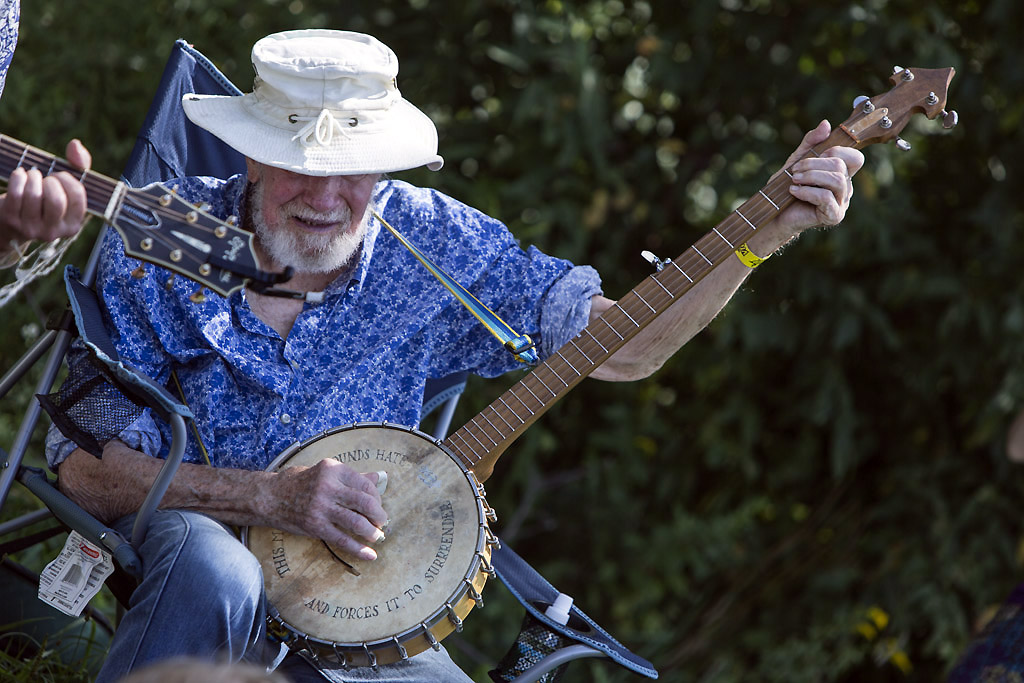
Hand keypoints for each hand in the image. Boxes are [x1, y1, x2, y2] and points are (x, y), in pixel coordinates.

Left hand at [0, 139, 91, 245]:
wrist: (15, 224)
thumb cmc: (47, 200)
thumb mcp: (67, 188)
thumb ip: (78, 165)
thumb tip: (75, 144)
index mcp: (72, 225)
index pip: (78, 196)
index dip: (68, 179)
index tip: (60, 176)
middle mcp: (54, 232)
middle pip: (56, 200)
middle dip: (50, 181)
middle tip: (46, 179)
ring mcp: (31, 228)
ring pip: (34, 195)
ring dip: (33, 177)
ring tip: (32, 175)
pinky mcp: (11, 221)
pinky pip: (15, 193)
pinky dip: (18, 177)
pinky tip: (20, 175)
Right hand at [271, 458, 387, 560]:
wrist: (270, 497)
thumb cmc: (300, 482)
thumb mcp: (325, 472)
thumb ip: (352, 477)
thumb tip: (378, 477)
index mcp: (333, 470)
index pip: (366, 485)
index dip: (377, 497)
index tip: (378, 505)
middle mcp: (328, 487)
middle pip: (365, 503)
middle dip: (379, 515)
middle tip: (382, 521)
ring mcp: (321, 508)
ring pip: (356, 522)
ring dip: (372, 532)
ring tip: (376, 536)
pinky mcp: (315, 526)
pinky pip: (342, 539)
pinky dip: (359, 549)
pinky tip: (370, 555)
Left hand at [774, 120, 864, 235]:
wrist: (774, 214)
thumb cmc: (786, 188)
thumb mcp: (797, 159)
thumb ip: (811, 142)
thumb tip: (826, 124)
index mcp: (841, 174)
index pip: (854, 157)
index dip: (837, 151)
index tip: (816, 155)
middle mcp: (845, 188)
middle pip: (841, 167)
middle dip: (814, 164)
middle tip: (795, 170)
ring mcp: (841, 203)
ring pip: (837, 180)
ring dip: (811, 176)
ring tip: (794, 180)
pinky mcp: (833, 215)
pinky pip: (825, 197)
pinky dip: (806, 191)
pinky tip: (793, 190)